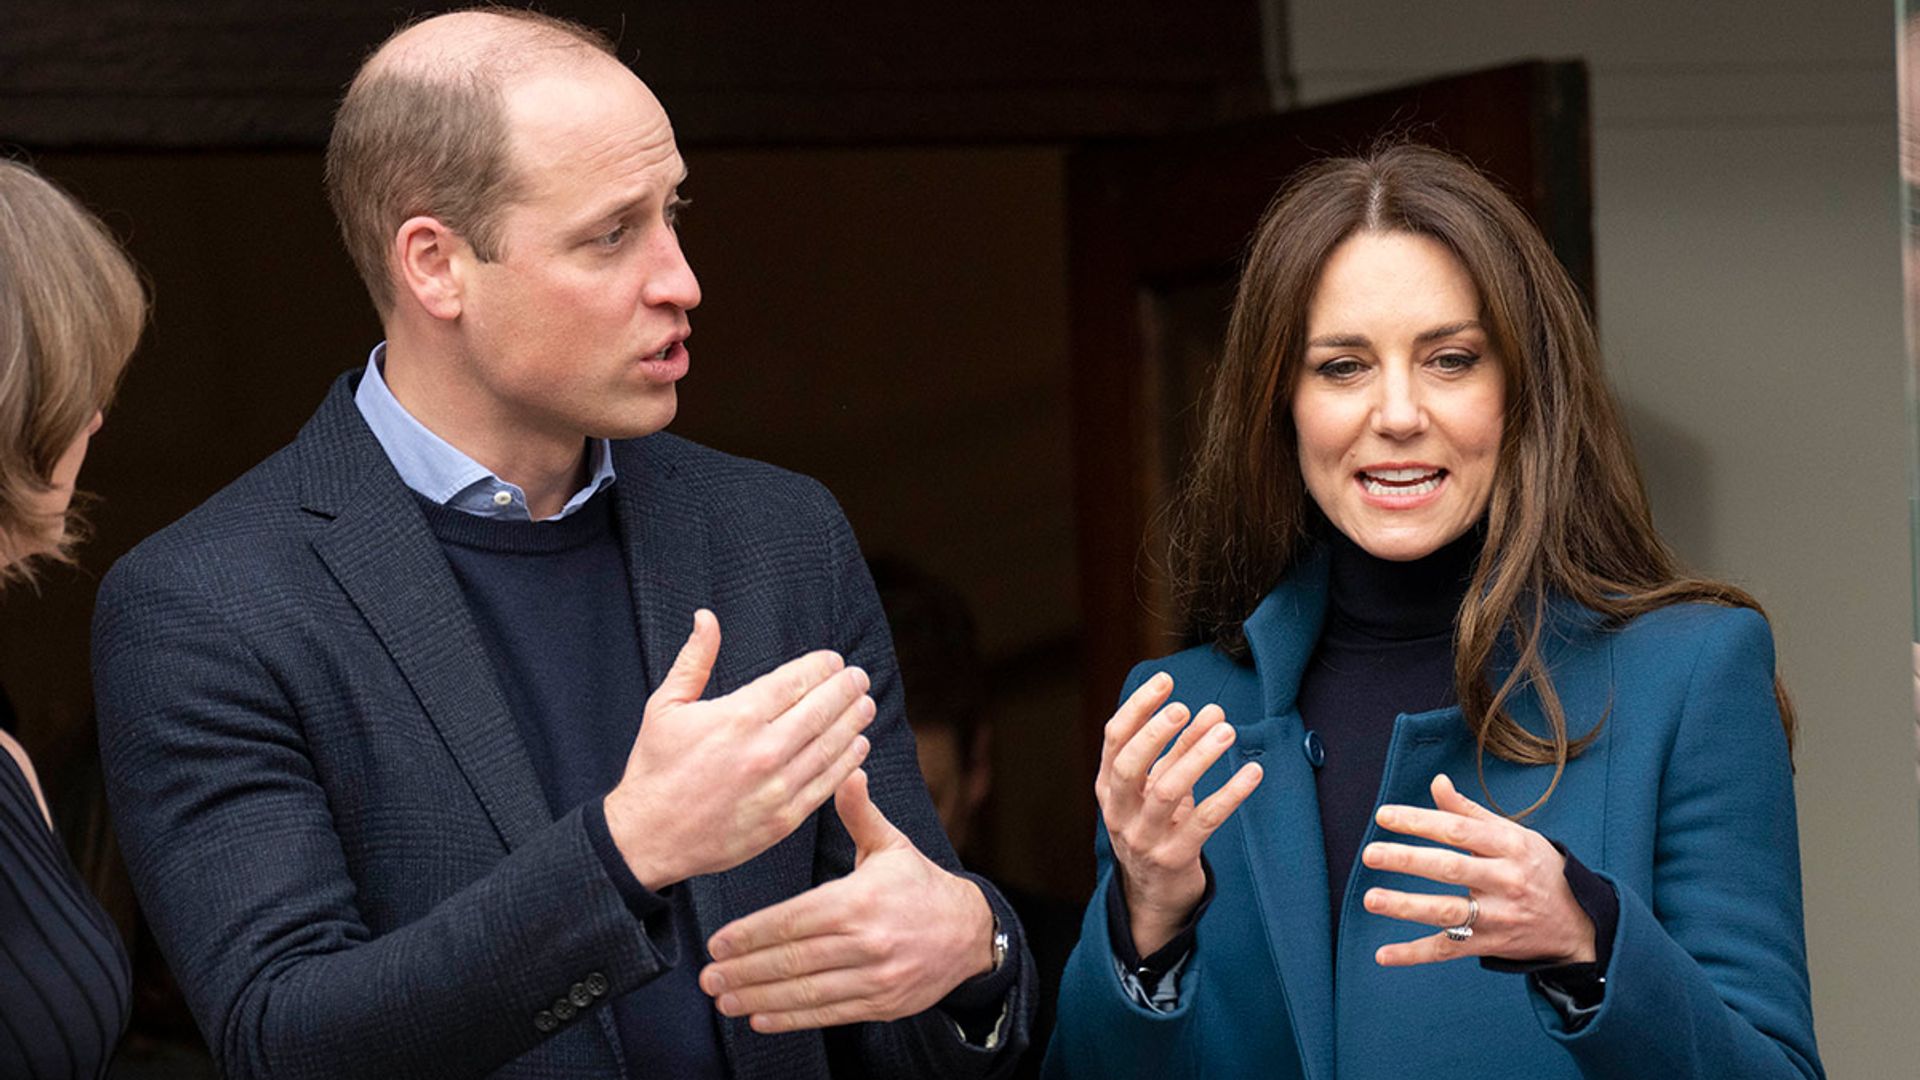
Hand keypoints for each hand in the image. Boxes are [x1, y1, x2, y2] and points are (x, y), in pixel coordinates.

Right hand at [604, 609, 875, 889]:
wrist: (647, 838)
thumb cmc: (655, 768)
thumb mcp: (664, 706)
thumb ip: (693, 660)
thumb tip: (706, 617)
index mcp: (737, 717)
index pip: (794, 682)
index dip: (820, 667)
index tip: (834, 660)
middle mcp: (763, 750)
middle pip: (820, 710)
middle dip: (846, 689)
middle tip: (859, 677)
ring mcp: (777, 787)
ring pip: (830, 746)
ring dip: (854, 722)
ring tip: (866, 704)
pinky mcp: (784, 819)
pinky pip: (827, 784)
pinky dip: (848, 762)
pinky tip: (858, 746)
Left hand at [698, 768, 994, 1033]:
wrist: (970, 933)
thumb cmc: (919, 885)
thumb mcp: (891, 844)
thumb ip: (860, 813)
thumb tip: (848, 771)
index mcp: (860, 900)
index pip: (794, 920)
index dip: (751, 934)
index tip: (717, 943)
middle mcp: (867, 941)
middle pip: (793, 960)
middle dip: (744, 970)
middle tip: (707, 977)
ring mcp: (876, 978)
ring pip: (806, 992)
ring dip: (759, 999)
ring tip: (724, 1000)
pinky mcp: (882, 1004)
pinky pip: (829, 1015)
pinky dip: (791, 1019)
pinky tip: (760, 1018)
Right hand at [1096, 673, 1262, 956]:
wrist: (1153, 893)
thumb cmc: (1155, 825)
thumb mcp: (1155, 787)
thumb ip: (1176, 751)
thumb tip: (1208, 711)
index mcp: (1108, 788)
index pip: (1114, 740)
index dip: (1137, 708)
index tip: (1164, 681)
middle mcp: (1119, 812)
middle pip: (1130, 766)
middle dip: (1156, 733)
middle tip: (1185, 708)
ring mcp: (1145, 838)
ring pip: (1168, 791)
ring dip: (1197, 756)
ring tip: (1225, 729)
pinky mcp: (1175, 858)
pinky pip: (1205, 820)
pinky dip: (1230, 793)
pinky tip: (1251, 773)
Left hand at [1362, 773, 1596, 966]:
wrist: (1578, 921)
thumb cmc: (1536, 868)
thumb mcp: (1514, 834)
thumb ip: (1470, 812)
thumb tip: (1437, 782)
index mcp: (1510, 846)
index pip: (1458, 831)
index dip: (1419, 821)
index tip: (1383, 816)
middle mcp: (1505, 881)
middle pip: (1450, 869)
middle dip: (1408, 860)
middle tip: (1370, 854)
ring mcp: (1497, 917)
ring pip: (1447, 911)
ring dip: (1406, 906)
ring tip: (1371, 899)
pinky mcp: (1489, 945)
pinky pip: (1447, 950)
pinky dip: (1413, 954)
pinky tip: (1383, 954)